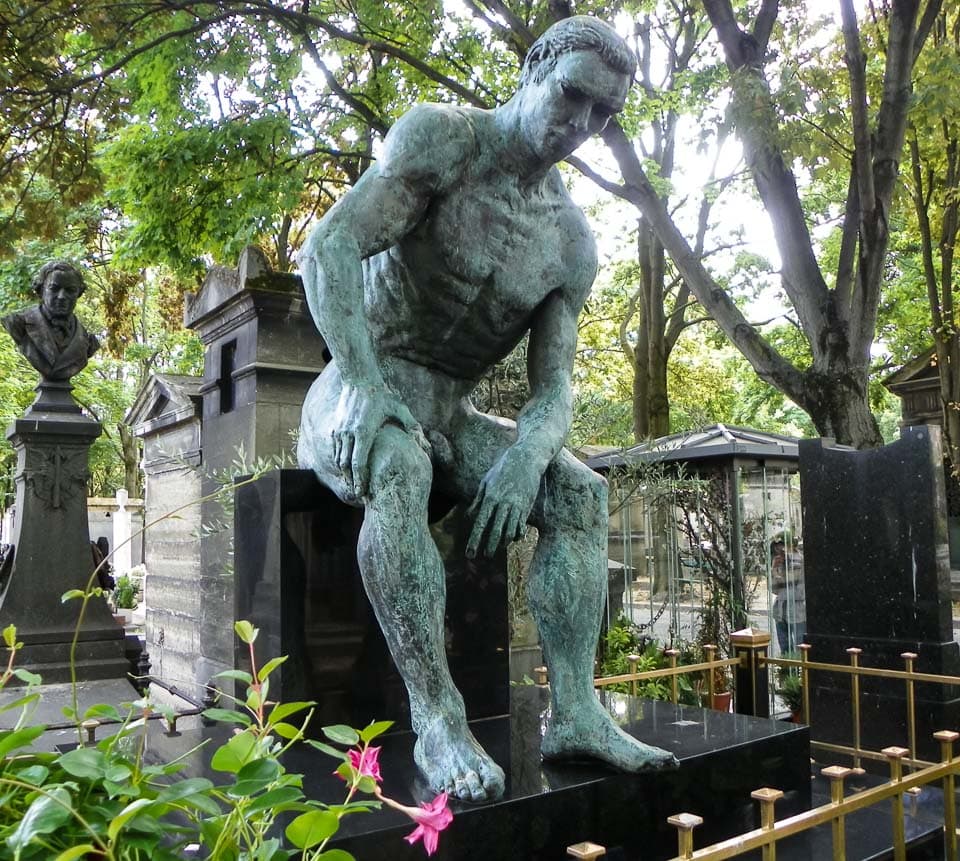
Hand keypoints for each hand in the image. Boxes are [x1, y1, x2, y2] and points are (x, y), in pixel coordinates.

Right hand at [331, 383, 417, 497]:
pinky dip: (340, 460)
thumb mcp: (400, 408)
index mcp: (364, 432)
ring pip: (339, 459)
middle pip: (346, 466)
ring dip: (345, 473)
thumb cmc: (381, 394)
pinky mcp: (336, 427)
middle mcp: (349, 433)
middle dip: (352, 482)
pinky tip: (348, 468)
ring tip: (354, 484)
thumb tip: (425, 441)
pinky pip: (336, 449)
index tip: (362, 493)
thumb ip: (412, 425)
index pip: (359, 463)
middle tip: (358, 494)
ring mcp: (340, 430)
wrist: (358, 378)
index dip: (360, 480)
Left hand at [466, 447, 540, 558]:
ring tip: (496, 549)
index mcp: (490, 497)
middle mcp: (503, 504)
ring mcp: (517, 506)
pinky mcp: (527, 507)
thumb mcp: (486, 481)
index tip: (469, 554)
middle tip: (483, 557)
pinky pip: (520, 526)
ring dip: (502, 543)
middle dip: (488, 547)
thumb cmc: (503, 468)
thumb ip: (478, 500)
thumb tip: (469, 516)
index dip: (474, 540)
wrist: (527, 459)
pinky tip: (511, 539)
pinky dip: (515, 535)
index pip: (480, 524)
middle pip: (494, 531)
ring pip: (509, 531)